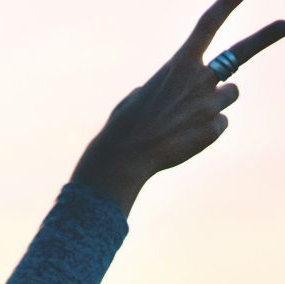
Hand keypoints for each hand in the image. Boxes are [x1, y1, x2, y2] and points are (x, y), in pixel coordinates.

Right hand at [72, 0, 284, 213]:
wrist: (125, 157)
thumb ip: (166, 87)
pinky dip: (205, 129)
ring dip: (214, 102)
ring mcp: (211, 103)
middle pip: (240, 53)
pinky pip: (220, 123)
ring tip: (184, 119)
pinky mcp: (216, 127)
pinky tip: (183, 138)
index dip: (226, 5)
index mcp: (178, 65)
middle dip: (266, 37)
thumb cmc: (125, 125)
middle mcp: (200, 79)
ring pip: (229, 94)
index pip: (207, 26)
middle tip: (284, 24)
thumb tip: (180, 95)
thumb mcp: (140, 95)